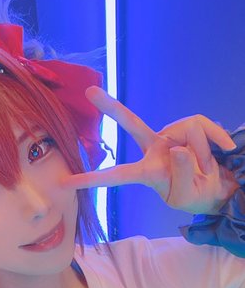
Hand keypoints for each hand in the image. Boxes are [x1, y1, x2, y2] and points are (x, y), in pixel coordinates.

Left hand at [62, 87, 239, 213]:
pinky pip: (205, 128)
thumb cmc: (196, 194)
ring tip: (208, 169)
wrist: (220, 186)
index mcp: (147, 172)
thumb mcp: (187, 195)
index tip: (66, 182)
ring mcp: (171, 134)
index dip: (92, 179)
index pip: (116, 175)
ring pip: (190, 134)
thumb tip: (178, 149)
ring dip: (205, 156)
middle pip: (132, 123)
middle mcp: (154, 148)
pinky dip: (217, 142)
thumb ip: (182, 175)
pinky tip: (222, 152)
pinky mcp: (191, 125)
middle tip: (89, 91)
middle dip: (111, 107)